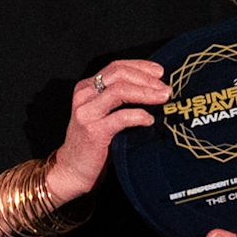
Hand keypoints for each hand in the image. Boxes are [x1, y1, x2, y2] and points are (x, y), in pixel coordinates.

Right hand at [45, 59, 164, 201]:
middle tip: (165, 88)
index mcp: (86, 88)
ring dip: (146, 93)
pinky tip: (149, 120)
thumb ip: (120, 100)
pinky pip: (122, 117)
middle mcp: (84, 96)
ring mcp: (87, 113)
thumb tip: (154, 89)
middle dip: (146, 78)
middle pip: (119, 74)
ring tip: (162, 98)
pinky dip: (140, 116)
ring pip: (120, 91)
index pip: (116, 67)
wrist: (71, 170)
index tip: (160, 72)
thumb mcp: (103, 114)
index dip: (140, 66)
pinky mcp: (94, 131)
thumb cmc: (92, 144)